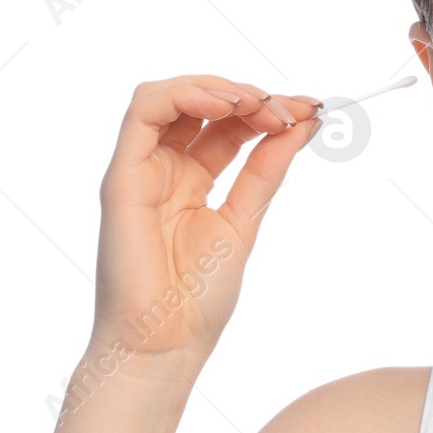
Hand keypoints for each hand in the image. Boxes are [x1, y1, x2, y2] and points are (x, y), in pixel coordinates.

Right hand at [90, 75, 320, 362]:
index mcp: (192, 180)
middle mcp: (163, 169)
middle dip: (251, 97)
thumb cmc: (198, 299)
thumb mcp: (246, 221)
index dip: (269, 109)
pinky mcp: (122, 177)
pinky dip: (184, 96)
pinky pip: (142, 114)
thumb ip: (266, 171)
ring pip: (167, 96)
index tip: (311, 110)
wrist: (167, 344)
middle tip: (291, 109)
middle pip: (201, 105)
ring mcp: (140, 170)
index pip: (228, 124)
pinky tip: (226, 107)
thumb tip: (302, 126)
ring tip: (259, 105)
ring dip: (218, 89)